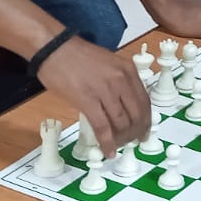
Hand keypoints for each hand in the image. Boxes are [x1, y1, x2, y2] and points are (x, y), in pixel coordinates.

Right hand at [36, 36, 150, 153]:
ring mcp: (105, 91)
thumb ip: (119, 81)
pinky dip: (107, 142)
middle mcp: (121, 80)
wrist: (54, 49)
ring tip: (119, 146)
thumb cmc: (78, 56)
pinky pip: (102, 127)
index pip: (145, 101)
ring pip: (121, 122)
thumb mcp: (108, 63)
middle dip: (136, 132)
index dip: (146, 121)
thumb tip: (124, 105)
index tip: (144, 132)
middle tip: (133, 142)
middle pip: (136, 114)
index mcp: (127, 71)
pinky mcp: (87, 100)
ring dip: (122, 139)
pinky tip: (108, 151)